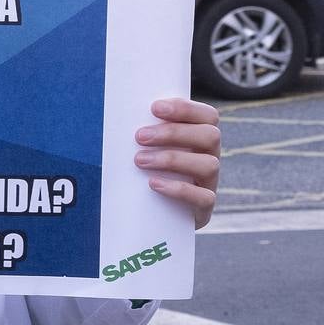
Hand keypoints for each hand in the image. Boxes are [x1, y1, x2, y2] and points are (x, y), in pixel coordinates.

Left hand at [135, 98, 220, 228]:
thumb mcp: (143, 148)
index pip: (207, 116)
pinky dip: (178, 189)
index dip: (185, 109)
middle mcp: (209, 157)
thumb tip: (114, 114)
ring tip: (139, 160)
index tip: (154, 108)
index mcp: (198, 137)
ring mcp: (209, 183)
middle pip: (210, 136)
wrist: (149, 216)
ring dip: (172, 159)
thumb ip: (141, 132)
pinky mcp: (203, 209)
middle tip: (139, 136)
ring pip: (209, 165)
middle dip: (173, 133)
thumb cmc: (141, 171)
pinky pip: (204, 198)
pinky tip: (153, 184)